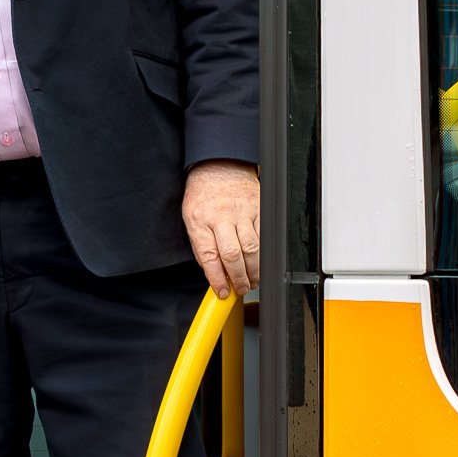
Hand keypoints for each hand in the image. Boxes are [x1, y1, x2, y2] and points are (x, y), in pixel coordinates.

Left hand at [182, 159, 259, 298]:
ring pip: (252, 248)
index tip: (223, 292)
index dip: (217, 279)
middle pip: (232, 255)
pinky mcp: (259, 207)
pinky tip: (263, 262)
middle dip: (239, 279)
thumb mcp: (191, 219)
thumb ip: (202, 246)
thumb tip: (214, 273)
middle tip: (241, 289)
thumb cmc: (203, 193)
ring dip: (254, 270)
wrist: (218, 164)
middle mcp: (221, 215)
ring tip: (253, 280)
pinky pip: (265, 235)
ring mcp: (242, 211)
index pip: (209, 257)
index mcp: (200, 219)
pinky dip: (266, 254)